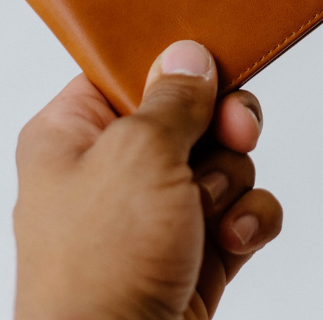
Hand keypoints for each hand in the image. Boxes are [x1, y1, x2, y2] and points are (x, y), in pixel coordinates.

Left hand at [13, 40, 282, 319]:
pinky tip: (233, 238)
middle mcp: (112, 170)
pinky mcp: (192, 253)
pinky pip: (241, 210)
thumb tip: (190, 56)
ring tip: (208, 214)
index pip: (130, 71)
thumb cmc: (100, 266)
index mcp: (74, 134)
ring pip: (224, 161)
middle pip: (191, 114)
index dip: (177, 67)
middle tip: (235, 132)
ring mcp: (154, 214)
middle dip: (222, 128)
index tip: (210, 71)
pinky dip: (248, 220)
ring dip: (231, 182)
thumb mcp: (139, 153)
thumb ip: (174, 97)